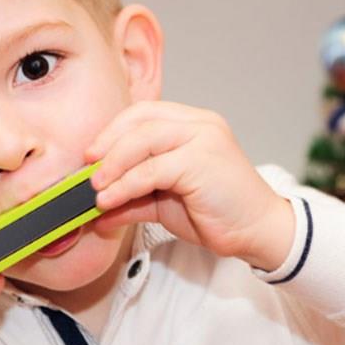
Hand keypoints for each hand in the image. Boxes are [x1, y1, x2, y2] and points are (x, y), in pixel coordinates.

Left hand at [84, 101, 294, 270]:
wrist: (257, 231)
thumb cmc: (216, 214)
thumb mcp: (165, 202)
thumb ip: (133, 198)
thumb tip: (97, 208)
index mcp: (192, 125)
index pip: (143, 113)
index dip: (112, 132)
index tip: (91, 156)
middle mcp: (199, 124)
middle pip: (140, 120)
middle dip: (107, 145)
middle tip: (88, 172)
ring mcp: (203, 138)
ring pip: (143, 140)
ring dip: (112, 166)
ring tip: (95, 190)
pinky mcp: (201, 160)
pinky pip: (152, 168)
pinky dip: (126, 184)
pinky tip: (110, 200)